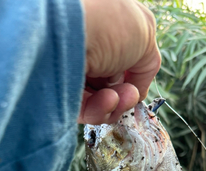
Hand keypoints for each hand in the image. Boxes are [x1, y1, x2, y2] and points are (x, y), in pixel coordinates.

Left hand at [78, 0, 160, 124]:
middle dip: (126, 95)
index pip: (120, 60)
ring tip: (119, 98)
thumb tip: (137, 90)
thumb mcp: (144, 36)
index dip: (131, 75)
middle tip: (130, 95)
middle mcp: (85, 48)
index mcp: (103, 28)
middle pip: (110, 84)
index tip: (136, 81)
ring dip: (117, 104)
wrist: (69, 34)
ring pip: (99, 101)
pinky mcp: (59, 93)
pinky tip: (109, 102)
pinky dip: (101, 111)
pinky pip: (85, 110)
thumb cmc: (108, 25)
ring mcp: (71, 71)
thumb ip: (147, 64)